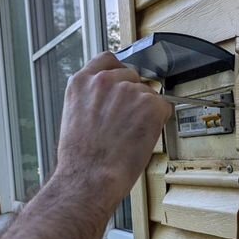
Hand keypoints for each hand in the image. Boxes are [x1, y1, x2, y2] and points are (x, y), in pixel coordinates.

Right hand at [56, 51, 171, 210]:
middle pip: (131, 75)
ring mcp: (128, 90)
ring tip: (131, 134)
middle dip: (132, 96)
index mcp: (81, 82)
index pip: (107, 60)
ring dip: (144, 110)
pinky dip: (158, 121)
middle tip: (127, 121)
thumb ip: (92, 101)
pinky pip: (164, 106)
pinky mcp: (150, 104)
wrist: (89, 178)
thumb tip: (109, 103)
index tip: (121, 84)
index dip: (118, 74)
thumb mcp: (74, 118)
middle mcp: (105, 80)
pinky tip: (143, 136)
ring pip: (147, 92)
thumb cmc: (80, 160)